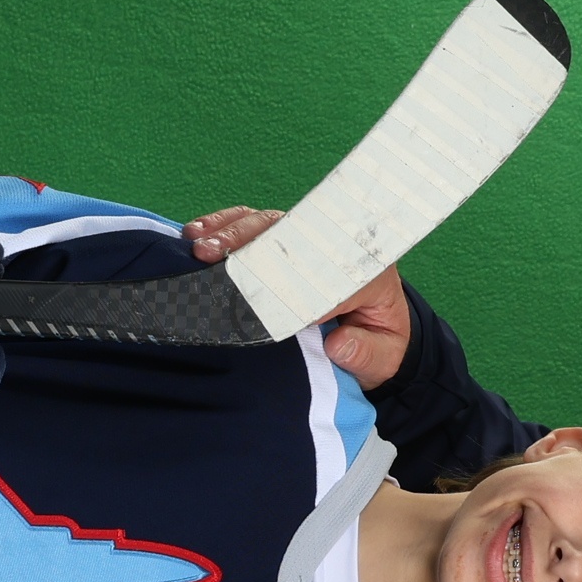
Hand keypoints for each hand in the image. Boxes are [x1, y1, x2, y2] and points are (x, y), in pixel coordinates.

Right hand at [185, 206, 412, 387]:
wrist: (381, 332)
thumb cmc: (380, 343)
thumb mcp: (385, 357)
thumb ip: (367, 353)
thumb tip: (339, 344)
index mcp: (368, 271)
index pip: (328, 269)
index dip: (294, 280)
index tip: (264, 294)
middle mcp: (336, 245)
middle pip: (291, 234)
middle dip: (250, 244)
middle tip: (213, 254)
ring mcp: (308, 239)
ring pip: (267, 224)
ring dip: (230, 232)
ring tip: (198, 244)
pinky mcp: (286, 240)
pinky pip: (255, 226)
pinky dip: (225, 228)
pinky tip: (196, 234)